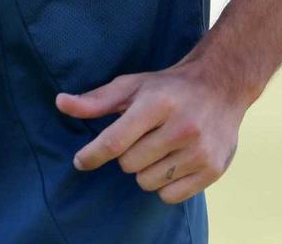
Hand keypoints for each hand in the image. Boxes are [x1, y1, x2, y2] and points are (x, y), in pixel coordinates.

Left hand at [54, 62, 246, 204]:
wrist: (221, 87)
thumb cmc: (168, 88)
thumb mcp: (131, 86)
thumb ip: (96, 100)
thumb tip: (61, 104)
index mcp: (157, 103)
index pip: (114, 142)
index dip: (91, 155)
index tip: (80, 161)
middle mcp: (181, 127)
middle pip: (129, 165)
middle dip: (127, 154)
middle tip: (141, 137)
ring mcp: (199, 151)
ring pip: (147, 182)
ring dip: (145, 170)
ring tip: (159, 148)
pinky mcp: (213, 169)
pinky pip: (170, 196)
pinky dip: (164, 185)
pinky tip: (172, 162)